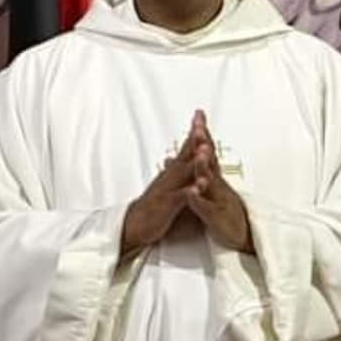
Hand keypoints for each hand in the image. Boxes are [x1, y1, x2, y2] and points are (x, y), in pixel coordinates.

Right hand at [120, 116, 210, 255]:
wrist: (135, 225)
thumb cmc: (156, 205)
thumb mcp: (169, 183)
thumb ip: (180, 169)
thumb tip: (188, 154)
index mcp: (173, 172)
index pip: (186, 148)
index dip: (194, 132)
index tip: (200, 114)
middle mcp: (170, 177)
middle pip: (184, 155)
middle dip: (194, 140)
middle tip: (202, 124)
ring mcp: (168, 190)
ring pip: (182, 174)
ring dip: (194, 162)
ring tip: (204, 151)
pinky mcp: (166, 207)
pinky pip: (179, 199)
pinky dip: (188, 193)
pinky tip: (197, 188)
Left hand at [181, 110, 252, 252]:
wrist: (240, 238)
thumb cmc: (223, 213)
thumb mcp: (210, 189)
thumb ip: (197, 172)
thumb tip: (180, 157)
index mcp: (214, 178)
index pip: (208, 152)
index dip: (202, 134)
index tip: (198, 115)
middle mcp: (218, 185)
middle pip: (211, 161)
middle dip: (205, 143)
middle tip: (199, 126)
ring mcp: (218, 200)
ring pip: (210, 182)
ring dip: (204, 167)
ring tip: (199, 154)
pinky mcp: (216, 218)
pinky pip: (206, 208)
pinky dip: (199, 199)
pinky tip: (192, 192)